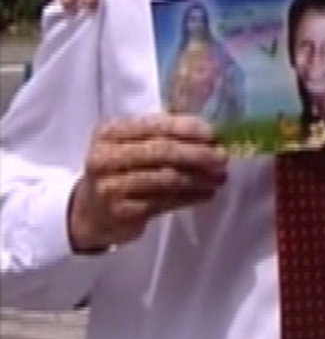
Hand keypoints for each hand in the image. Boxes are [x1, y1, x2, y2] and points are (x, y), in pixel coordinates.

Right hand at [67, 114, 227, 252]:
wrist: (89, 211)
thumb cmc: (120, 170)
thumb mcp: (131, 145)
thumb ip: (162, 134)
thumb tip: (210, 134)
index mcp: (109, 132)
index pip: (155, 125)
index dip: (188, 129)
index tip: (214, 134)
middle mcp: (104, 158)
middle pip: (162, 152)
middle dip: (198, 154)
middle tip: (223, 157)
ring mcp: (110, 187)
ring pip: (166, 179)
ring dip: (199, 178)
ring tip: (220, 177)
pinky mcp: (120, 213)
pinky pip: (164, 202)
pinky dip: (190, 197)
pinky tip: (205, 193)